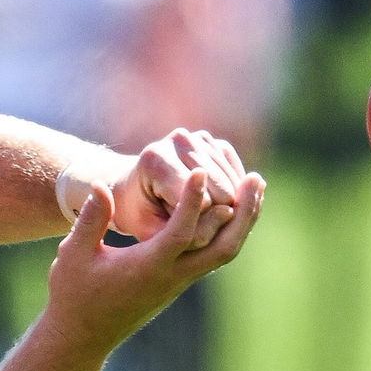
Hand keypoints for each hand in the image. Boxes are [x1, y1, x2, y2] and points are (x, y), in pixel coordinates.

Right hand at [45, 167, 263, 353]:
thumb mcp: (74, 254)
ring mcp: (178, 283)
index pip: (180, 233)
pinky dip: (230, 230)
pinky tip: (233, 209)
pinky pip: (214, 255)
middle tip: (255, 179)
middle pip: (221, 247)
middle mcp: (171, 277)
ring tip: (255, 188)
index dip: (192, 201)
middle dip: (242, 213)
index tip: (201, 170)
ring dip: (243, 221)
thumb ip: (91, 219)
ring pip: (224, 253)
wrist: (82, 335)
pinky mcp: (178, 283)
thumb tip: (101, 186)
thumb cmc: (73, 294)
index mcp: (147, 268)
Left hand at [108, 129, 250, 246]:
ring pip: (234, 186)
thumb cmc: (140, 214)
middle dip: (211, 217)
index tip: (176, 229)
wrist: (133, 190)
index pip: (203, 203)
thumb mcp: (153, 233)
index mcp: (156, 159)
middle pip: (223, 193)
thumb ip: (189, 231)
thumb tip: (229, 212)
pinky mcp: (215, 143)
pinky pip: (238, 177)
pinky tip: (206, 201)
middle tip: (184, 220)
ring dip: (220, 208)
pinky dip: (228, 196)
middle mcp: (179, 139)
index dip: (198, 227)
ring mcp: (199, 138)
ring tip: (192, 211)